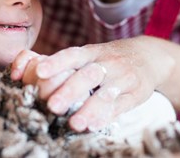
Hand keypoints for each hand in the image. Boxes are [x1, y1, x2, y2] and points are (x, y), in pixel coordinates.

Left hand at [12, 36, 174, 131]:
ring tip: (73, 124)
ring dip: (89, 109)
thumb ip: (66, 64)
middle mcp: (107, 63)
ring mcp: (123, 78)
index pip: (72, 55)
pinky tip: (93, 126)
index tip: (39, 71)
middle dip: (69, 91)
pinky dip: (106, 116)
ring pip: (105, 93)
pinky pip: (120, 106)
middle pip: (87, 75)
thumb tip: (30, 70)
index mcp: (92, 52)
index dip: (56, 62)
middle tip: (52, 106)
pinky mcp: (135, 94)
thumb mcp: (90, 54)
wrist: (149, 56)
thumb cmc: (108, 58)